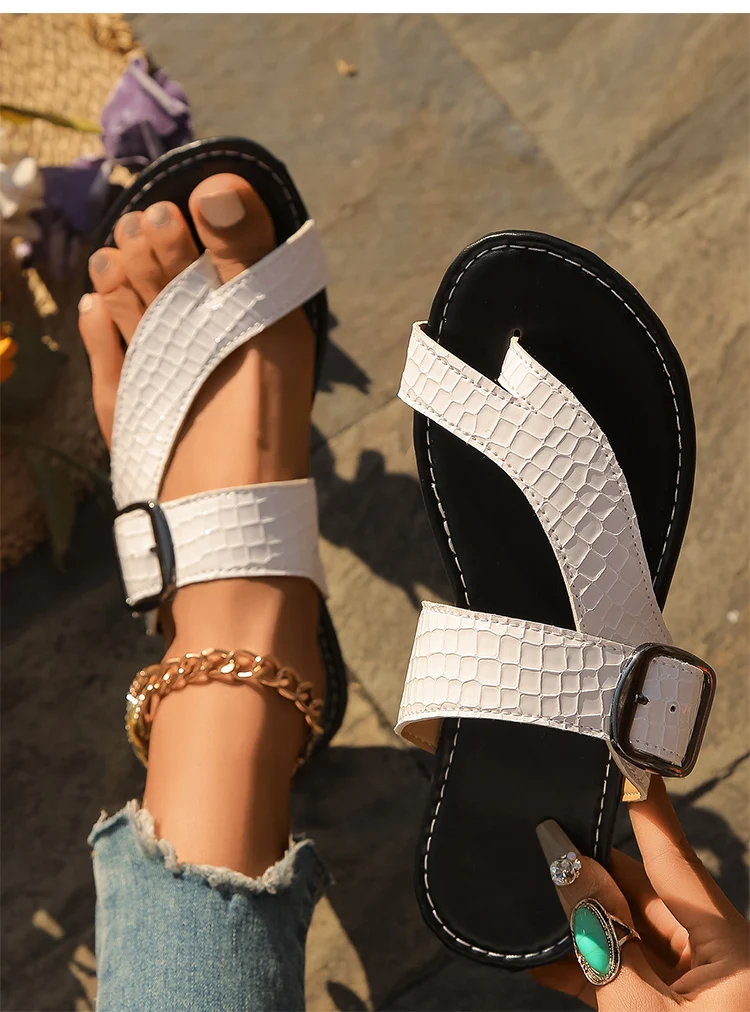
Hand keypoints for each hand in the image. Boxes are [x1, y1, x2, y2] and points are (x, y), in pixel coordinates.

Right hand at [532, 776, 749, 1009]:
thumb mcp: (639, 1008)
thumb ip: (601, 934)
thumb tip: (567, 863)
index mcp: (735, 954)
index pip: (680, 860)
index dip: (648, 810)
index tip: (625, 763)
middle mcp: (723, 964)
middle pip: (649, 896)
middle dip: (595, 874)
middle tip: (548, 844)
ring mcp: (699, 992)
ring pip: (633, 935)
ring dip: (584, 926)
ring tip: (536, 901)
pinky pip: (630, 976)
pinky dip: (589, 969)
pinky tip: (543, 959)